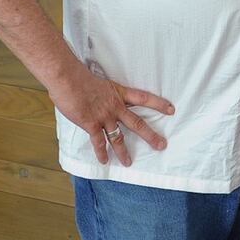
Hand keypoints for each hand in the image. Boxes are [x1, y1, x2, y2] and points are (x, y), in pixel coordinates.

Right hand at [48, 61, 174, 166]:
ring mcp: (104, 116)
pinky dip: (101, 152)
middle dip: (150, 136)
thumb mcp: (100, 84)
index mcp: (119, 93)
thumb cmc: (80, 77)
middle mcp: (115, 106)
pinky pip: (98, 142)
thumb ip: (105, 94)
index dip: (159, 104)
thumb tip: (102, 100)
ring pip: (118, 137)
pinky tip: (104, 161)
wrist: (68, 78)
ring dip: (123, 152)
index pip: (144, 98)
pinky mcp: (91, 124)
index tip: (172, 109)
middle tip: (162, 145)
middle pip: (137, 123)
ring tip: (129, 163)